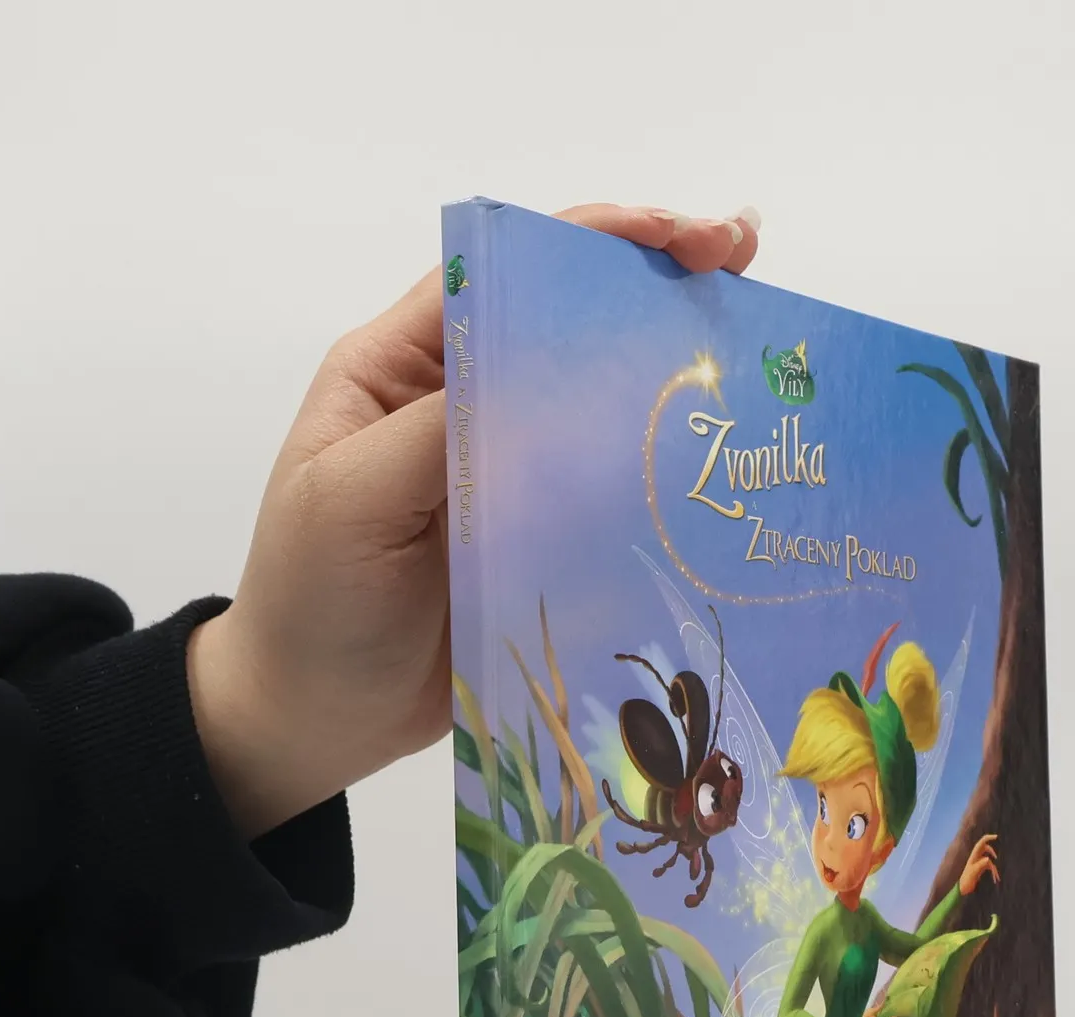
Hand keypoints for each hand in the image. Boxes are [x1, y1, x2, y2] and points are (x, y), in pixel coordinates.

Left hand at [187, 202, 762, 837]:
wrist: (316, 720)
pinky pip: (615, 498)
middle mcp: (467, 404)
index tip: (687, 239)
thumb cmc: (311, 600)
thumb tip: (555, 379)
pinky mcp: (544, 544)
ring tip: (763, 356)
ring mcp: (513, 477)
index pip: (509, 265)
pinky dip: (669, 478)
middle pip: (574, 322)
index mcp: (406, 366)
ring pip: (606, 408)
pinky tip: (726, 470)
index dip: (601, 239)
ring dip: (679, 378)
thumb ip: (442, 428)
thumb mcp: (350, 497)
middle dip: (662, 287)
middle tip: (748, 269)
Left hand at [958, 831, 999, 893]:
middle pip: (985, 849)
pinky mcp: (981, 869)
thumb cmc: (966, 880)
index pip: (980, 843)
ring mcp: (979, 863)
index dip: (987, 838)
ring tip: (997, 878)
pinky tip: (995, 880)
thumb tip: (988, 859)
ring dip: (994, 869)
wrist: (963, 889)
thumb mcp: (973, 872)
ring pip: (989, 860)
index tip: (996, 837)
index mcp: (974, 856)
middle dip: (991, 851)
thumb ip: (980, 865)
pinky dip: (993, 873)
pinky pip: (989, 867)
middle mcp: (976, 858)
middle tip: (995, 857)